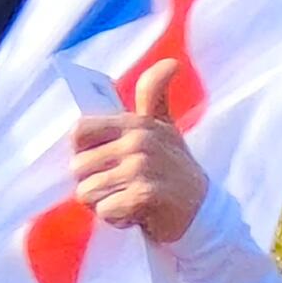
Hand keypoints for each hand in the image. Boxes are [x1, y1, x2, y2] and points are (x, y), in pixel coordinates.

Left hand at [68, 60, 208, 243]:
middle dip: (92, 186)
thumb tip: (169, 63)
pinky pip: (105, 210)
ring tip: (128, 201)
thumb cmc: (175, 170)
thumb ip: (156, 95)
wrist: (203, 213)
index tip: (100, 164)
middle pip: (78, 168)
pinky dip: (117, 219)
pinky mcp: (146, 195)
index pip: (80, 131)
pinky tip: (136, 215)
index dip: (81, 152)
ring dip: (103, 205)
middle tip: (119, 189)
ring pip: (88, 191)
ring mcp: (142, 167)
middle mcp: (138, 141)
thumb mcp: (165, 129)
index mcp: (136, 124)